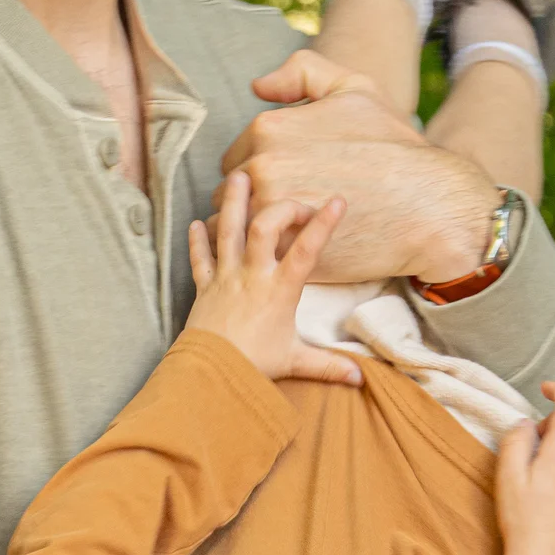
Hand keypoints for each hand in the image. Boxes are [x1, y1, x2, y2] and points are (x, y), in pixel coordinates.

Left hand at [183, 173, 361, 384]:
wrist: (209, 375)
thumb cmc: (253, 366)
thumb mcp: (294, 361)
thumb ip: (327, 365)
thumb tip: (359, 378)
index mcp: (279, 290)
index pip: (306, 250)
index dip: (323, 224)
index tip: (337, 201)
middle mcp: (252, 276)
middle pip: (263, 228)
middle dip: (279, 207)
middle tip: (292, 201)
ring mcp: (225, 278)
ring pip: (227, 231)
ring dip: (231, 202)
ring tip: (237, 177)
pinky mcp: (204, 287)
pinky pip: (199, 258)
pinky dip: (197, 240)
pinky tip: (196, 223)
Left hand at [226, 51, 497, 285]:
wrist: (428, 206)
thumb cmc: (394, 147)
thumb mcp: (354, 88)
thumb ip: (301, 73)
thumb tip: (257, 87)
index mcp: (268, 130)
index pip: (235, 157)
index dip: (258, 170)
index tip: (286, 180)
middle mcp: (261, 170)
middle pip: (231, 193)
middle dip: (252, 200)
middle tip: (287, 207)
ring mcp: (270, 215)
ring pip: (233, 228)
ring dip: (252, 231)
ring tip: (280, 233)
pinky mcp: (284, 255)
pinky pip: (252, 259)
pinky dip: (263, 257)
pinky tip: (284, 253)